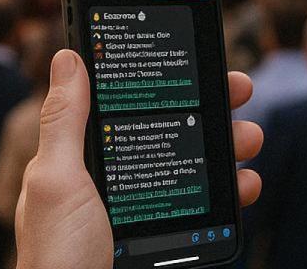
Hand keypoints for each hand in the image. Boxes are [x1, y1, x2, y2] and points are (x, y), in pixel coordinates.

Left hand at [16, 50, 263, 268]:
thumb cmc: (56, 257)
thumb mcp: (56, 180)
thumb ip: (65, 121)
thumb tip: (69, 58)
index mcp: (87, 159)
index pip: (132, 104)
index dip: (166, 80)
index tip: (196, 60)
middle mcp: (119, 179)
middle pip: (174, 128)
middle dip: (212, 106)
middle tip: (239, 91)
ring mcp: (147, 207)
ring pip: (198, 164)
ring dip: (232, 144)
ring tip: (250, 138)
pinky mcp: (171, 234)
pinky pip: (210, 207)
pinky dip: (236, 192)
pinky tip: (248, 184)